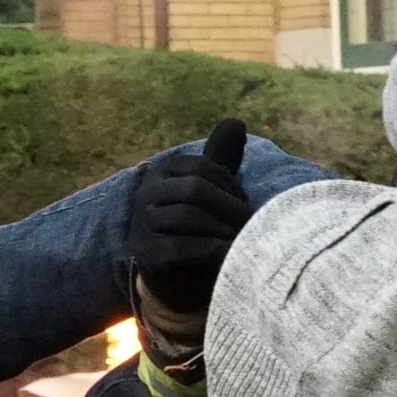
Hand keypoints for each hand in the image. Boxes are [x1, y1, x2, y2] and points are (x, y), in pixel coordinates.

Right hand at [130, 118, 252, 312]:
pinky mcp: (147, 255)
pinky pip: (181, 248)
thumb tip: (235, 121)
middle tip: (254, 222)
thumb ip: (221, 158)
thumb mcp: (210, 190)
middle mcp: (145, 194)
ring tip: (246, 237)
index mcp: (161, 173)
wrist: (177, 276)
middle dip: (229, 205)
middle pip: (193, 189)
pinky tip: (232, 253)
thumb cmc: (200, 225)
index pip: (199, 167)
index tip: (246, 202)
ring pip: (186, 216)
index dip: (229, 183)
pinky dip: (212, 249)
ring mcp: (142, 225)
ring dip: (223, 226)